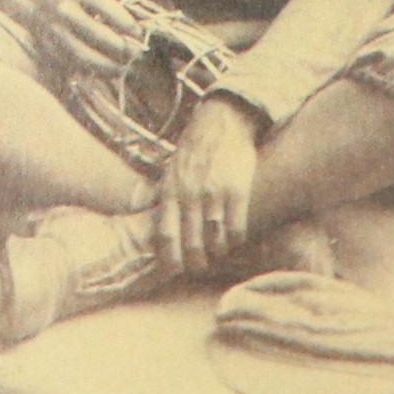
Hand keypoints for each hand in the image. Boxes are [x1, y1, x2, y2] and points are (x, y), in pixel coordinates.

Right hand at [19, 0, 153, 76]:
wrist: (33, 4)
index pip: (104, 6)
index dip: (124, 20)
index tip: (138, 31)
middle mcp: (65, 12)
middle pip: (95, 33)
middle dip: (119, 46)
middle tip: (135, 53)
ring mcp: (56, 33)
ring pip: (83, 55)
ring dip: (107, 65)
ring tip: (123, 68)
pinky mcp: (51, 50)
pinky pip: (75, 65)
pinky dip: (93, 72)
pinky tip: (108, 73)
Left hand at [151, 99, 264, 274]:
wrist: (221, 122)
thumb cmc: (193, 151)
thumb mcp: (169, 171)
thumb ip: (164, 199)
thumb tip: (155, 230)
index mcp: (170, 190)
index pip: (166, 235)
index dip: (170, 259)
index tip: (174, 272)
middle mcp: (190, 193)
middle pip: (191, 242)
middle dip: (196, 262)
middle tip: (200, 268)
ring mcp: (214, 192)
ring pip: (215, 239)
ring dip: (217, 252)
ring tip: (218, 254)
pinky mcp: (238, 189)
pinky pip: (236, 227)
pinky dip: (235, 240)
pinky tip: (235, 240)